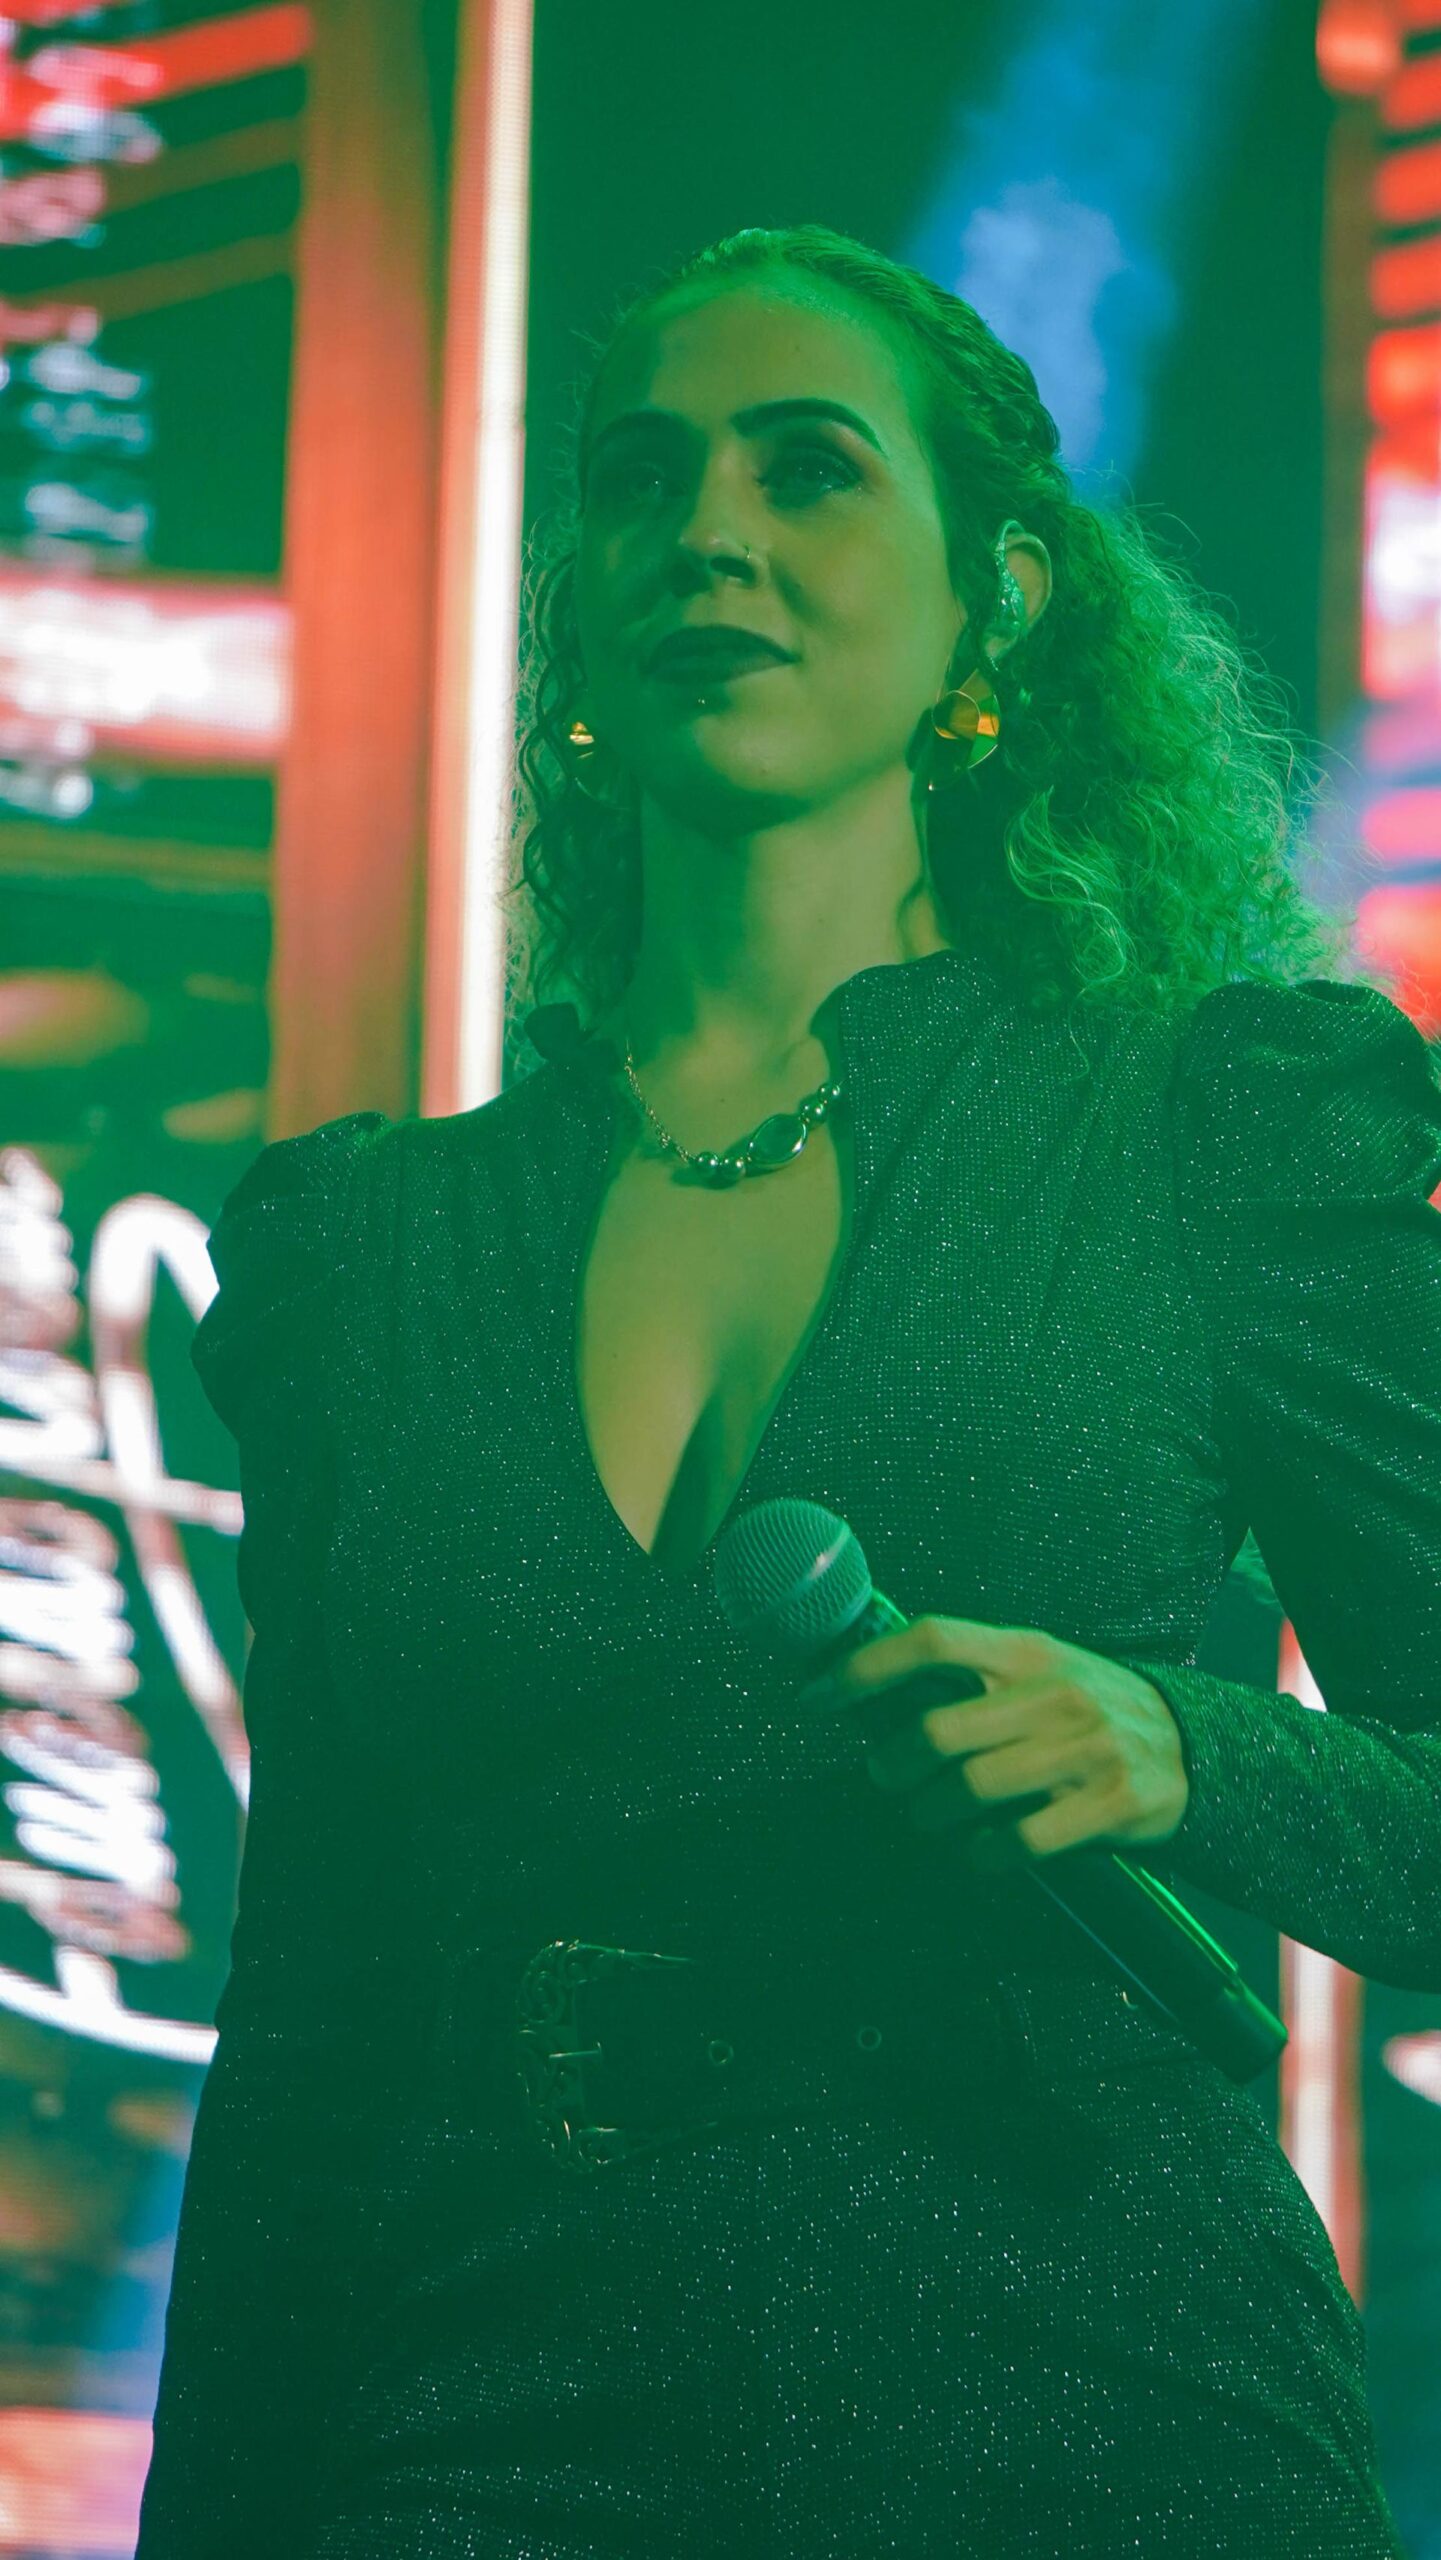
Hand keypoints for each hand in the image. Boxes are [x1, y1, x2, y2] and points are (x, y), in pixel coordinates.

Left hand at [798, 1616, 1189, 1863]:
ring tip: (930, 1817)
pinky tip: (978, 1852)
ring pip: (969, 1791)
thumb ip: (971, 1675)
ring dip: (931, 1815)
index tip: (815, 1696)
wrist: (1193, 1748)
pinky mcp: (1109, 1805)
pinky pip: (1018, 1842)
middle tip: (887, 1778)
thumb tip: (871, 1692)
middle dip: (893, 1766)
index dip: (864, 1666)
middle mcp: (1054, 1693)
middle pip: (936, 1731)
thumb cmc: (1088, 1708)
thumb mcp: (1039, 1668)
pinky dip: (982, 1855)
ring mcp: (1085, 1749)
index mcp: (1027, 1650)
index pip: (932, 1638)